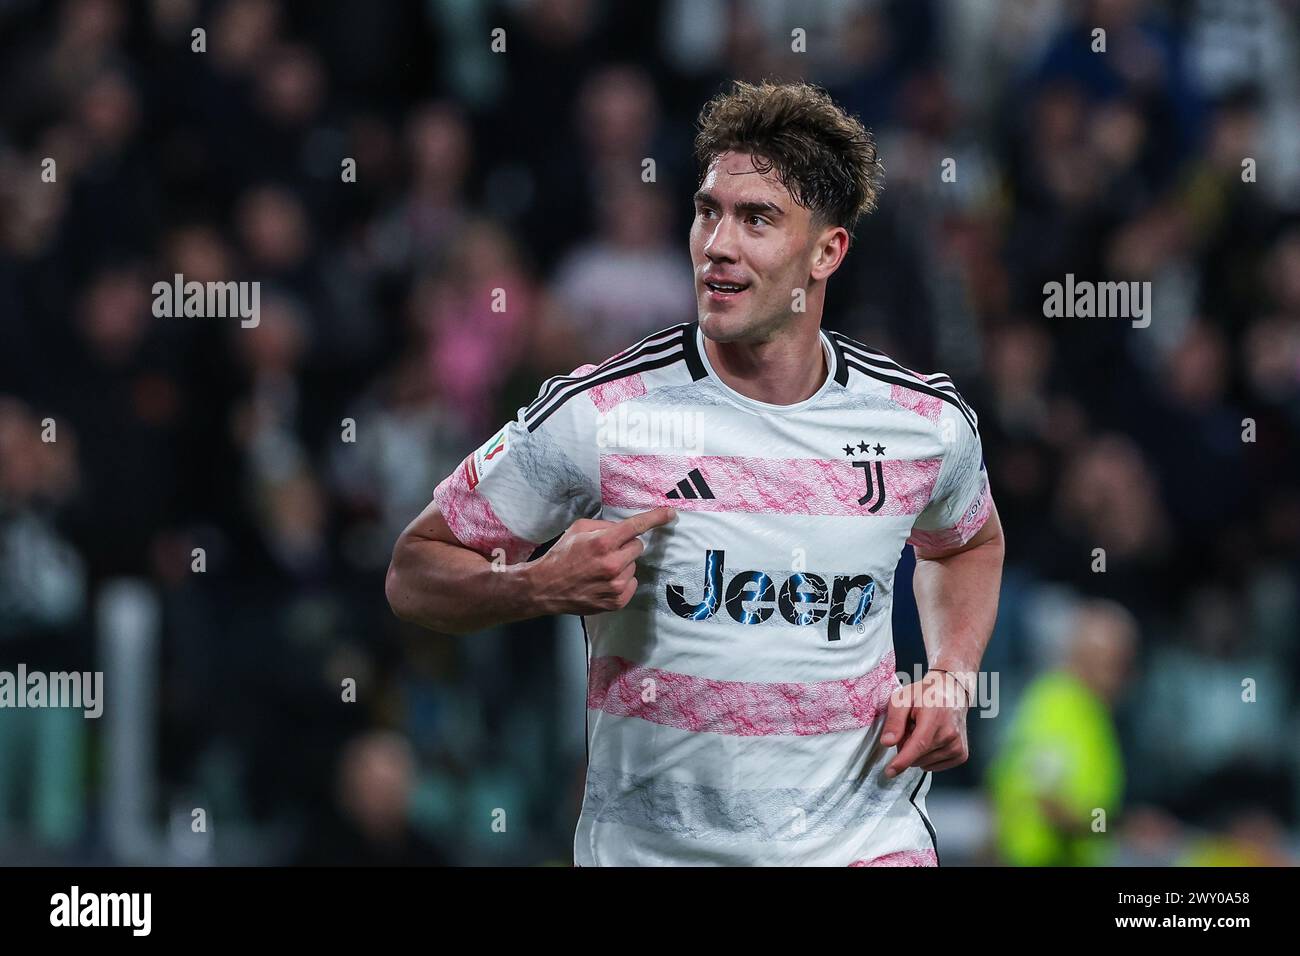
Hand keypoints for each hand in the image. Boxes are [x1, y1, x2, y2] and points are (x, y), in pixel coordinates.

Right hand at [526, 507, 675, 614]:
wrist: (545, 587)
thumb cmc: (561, 556)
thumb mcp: (578, 529)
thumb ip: (604, 525)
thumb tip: (624, 528)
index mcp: (603, 542)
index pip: (637, 526)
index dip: (656, 518)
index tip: (670, 513)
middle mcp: (612, 564)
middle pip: (638, 547)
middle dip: (626, 546)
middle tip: (606, 551)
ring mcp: (615, 585)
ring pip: (633, 566)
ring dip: (622, 565)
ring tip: (599, 569)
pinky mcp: (616, 601)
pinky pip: (631, 584)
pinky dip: (621, 581)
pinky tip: (603, 582)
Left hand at [879, 669, 970, 777]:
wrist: (952, 692)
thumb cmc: (926, 694)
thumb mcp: (902, 699)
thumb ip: (894, 721)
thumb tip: (887, 742)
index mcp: (935, 718)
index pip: (918, 745)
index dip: (902, 760)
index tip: (890, 771)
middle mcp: (950, 734)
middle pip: (917, 757)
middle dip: (906, 747)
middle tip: (910, 728)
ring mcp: (958, 746)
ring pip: (924, 764)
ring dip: (917, 752)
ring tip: (922, 731)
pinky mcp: (961, 755)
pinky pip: (934, 766)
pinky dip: (927, 757)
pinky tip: (931, 740)